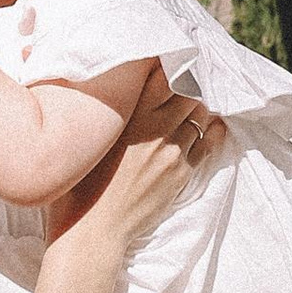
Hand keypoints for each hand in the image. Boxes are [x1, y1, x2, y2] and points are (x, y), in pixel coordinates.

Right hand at [48, 71, 220, 257]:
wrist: (95, 229)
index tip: (168, 63)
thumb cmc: (80, 182)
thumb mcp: (88, 137)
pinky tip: (210, 126)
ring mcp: (171, 150)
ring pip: (199, 114)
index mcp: (128, 114)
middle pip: (187, 91)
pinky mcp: (182, 173)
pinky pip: (208, 142)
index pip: (162, 75)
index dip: (168, 66)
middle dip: (187, 85)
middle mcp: (154, 127)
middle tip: (183, 83)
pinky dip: (211, 130)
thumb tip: (108, 87)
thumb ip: (105, 109)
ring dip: (196, 108)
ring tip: (190, 107)